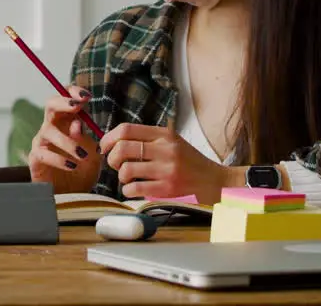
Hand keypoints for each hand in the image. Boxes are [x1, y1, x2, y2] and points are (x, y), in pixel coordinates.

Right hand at [27, 86, 100, 192]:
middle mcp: (52, 126)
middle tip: (76, 106)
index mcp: (68, 120)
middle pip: (51, 104)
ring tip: (83, 156)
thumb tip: (77, 124)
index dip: (74, 92)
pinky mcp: (35, 158)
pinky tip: (73, 166)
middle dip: (63, 102)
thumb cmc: (84, 169)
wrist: (74, 194)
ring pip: (48, 130)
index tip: (87, 97)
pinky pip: (43, 153)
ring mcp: (41, 141)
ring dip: (67, 141)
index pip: (66, 97)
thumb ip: (86, 137)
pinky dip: (59, 159)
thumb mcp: (92, 152)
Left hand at [99, 122, 237, 202]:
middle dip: (112, 158)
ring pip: (126, 169)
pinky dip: (127, 190)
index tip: (104, 147)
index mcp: (164, 135)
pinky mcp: (167, 189)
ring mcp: (167, 170)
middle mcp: (166, 149)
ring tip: (127, 178)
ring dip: (120, 176)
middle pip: (122, 148)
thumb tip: (113, 142)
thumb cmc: (190, 163)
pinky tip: (133, 189)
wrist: (216, 182)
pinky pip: (134, 188)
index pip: (126, 129)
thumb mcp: (172, 142)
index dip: (108, 138)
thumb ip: (148, 139)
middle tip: (115, 165)